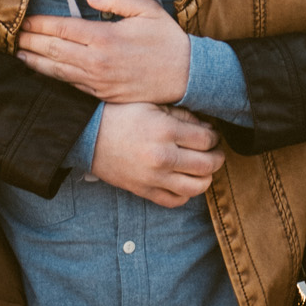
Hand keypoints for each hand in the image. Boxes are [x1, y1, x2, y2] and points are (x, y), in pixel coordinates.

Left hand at [18, 0, 191, 104]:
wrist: (186, 76)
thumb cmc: (167, 40)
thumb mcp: (147, 10)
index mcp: (105, 38)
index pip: (62, 29)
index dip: (40, 24)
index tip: (24, 20)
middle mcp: (97, 62)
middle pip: (53, 51)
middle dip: (31, 42)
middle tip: (13, 35)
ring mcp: (98, 81)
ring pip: (58, 71)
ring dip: (35, 62)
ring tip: (18, 54)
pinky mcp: (102, 94)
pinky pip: (71, 85)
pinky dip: (52, 77)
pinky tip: (42, 71)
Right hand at [88, 103, 223, 208]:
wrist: (87, 135)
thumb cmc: (120, 114)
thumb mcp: (152, 104)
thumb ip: (183, 115)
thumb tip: (209, 129)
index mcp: (165, 130)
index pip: (207, 139)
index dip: (215, 137)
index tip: (212, 135)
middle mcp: (162, 156)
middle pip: (208, 165)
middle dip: (217, 157)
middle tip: (215, 151)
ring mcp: (153, 177)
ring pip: (197, 187)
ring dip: (206, 178)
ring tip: (203, 168)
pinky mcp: (143, 191)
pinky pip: (175, 201)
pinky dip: (186, 194)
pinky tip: (184, 181)